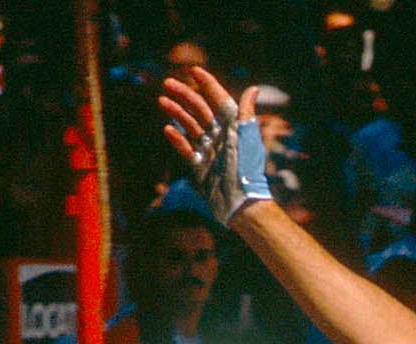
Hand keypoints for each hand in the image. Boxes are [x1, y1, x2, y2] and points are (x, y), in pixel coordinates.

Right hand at [159, 68, 273, 224]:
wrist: (240, 201)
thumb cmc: (247, 168)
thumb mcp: (247, 136)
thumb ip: (246, 113)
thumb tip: (253, 89)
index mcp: (233, 127)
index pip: (219, 100)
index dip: (207, 84)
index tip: (193, 69)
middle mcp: (221, 136)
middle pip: (200, 110)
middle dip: (185, 95)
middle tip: (167, 82)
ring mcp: (209, 150)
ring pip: (190, 126)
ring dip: (177, 112)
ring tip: (162, 101)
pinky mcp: (200, 166)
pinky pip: (186, 148)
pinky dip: (177, 138)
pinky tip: (167, 128)